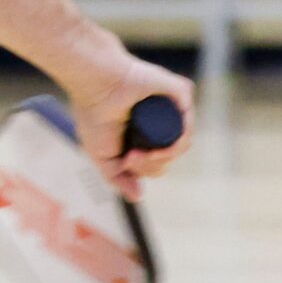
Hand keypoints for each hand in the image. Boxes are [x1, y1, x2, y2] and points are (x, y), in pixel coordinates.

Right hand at [64, 50, 195, 198]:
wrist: (94, 85)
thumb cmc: (93, 115)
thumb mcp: (102, 156)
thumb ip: (118, 178)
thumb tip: (138, 197)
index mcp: (143, 133)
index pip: (157, 161)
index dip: (145, 168)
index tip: (127, 160)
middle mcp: (159, 121)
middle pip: (169, 156)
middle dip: (153, 165)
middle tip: (132, 156)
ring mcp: (170, 108)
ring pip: (181, 144)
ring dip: (165, 157)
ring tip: (145, 152)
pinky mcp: (179, 94)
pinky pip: (188, 123)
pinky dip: (180, 140)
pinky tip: (165, 146)